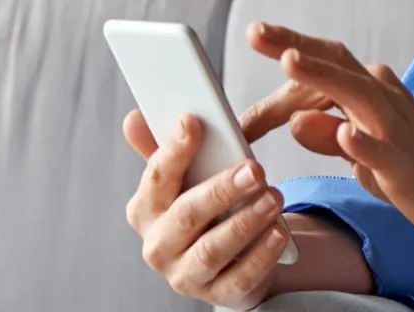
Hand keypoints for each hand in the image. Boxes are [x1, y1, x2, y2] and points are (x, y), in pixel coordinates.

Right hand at [122, 111, 291, 311]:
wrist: (227, 258)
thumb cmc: (203, 208)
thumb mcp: (185, 178)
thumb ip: (164, 149)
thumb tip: (134, 119)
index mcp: (145, 210)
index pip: (156, 178)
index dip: (173, 150)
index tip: (193, 122)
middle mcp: (158, 246)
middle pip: (186, 216)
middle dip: (221, 190)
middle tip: (254, 168)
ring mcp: (185, 275)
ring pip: (211, 251)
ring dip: (244, 222)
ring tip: (273, 197)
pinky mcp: (217, 295)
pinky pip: (239, 278)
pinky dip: (260, 256)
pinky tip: (278, 232)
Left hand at [254, 23, 413, 244]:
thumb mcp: (361, 151)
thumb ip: (327, 134)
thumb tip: (294, 120)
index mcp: (372, 91)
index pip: (326, 62)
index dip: (290, 47)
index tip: (257, 32)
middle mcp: (384, 100)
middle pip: (336, 65)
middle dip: (295, 46)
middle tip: (256, 31)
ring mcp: (396, 130)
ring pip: (357, 95)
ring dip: (323, 77)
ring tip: (289, 61)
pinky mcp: (405, 164)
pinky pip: (381, 151)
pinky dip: (362, 141)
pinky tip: (343, 133)